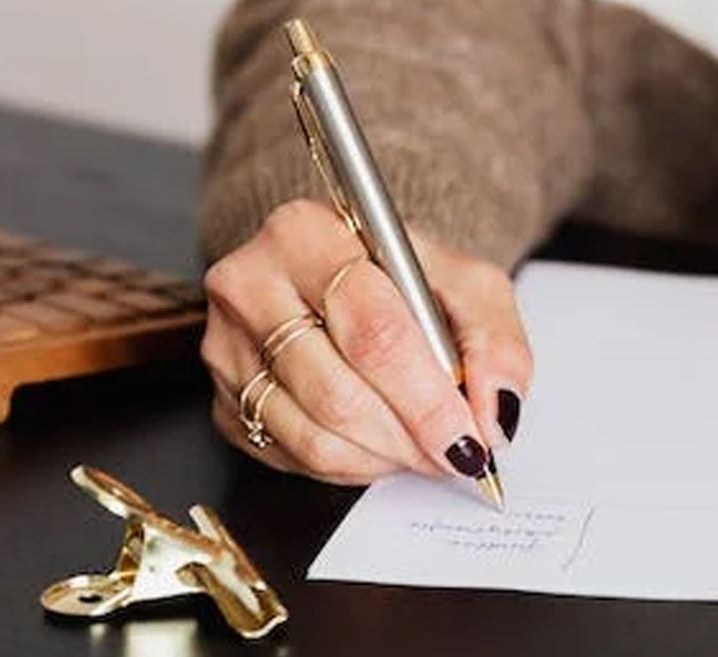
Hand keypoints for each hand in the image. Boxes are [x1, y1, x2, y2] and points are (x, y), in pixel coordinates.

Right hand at [200, 200, 531, 484]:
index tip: (469, 438)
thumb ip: (495, 341)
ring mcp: (226, 346)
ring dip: (383, 457)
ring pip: (313, 435)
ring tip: (420, 446)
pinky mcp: (223, 400)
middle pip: (337, 391)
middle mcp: (250, 284)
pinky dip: (350, 465)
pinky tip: (377, 442)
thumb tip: (494, 411)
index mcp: (306, 234)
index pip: (372, 330)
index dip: (427, 399)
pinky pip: (291, 456)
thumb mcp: (466, 284)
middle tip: (453, 454)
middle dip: (409, 438)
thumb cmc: (400, 280)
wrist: (342, 277)